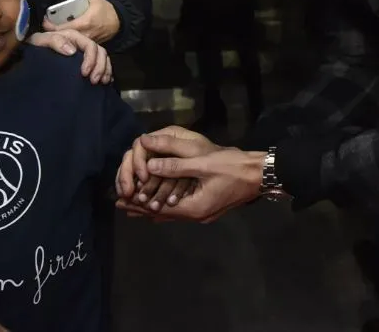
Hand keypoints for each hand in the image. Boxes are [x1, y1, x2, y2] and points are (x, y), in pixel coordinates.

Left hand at [27, 29, 111, 84]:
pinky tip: (106, 82)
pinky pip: (102, 65)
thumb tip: (72, 51)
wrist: (31, 53)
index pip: (90, 46)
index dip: (91, 59)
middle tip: (94, 81)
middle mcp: (82, 44)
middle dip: (100, 67)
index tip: (84, 73)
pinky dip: (106, 73)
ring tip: (102, 83)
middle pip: (100, 52)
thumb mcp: (41, 41)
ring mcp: (85, 53)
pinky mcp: (86, 62)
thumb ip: (55, 41)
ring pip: (103, 58)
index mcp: (74, 37)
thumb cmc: (36, 45)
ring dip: (105, 70)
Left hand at [42, 0, 119, 44]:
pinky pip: (75, 45)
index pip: (61, 28)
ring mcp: (86, 42)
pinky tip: (63, 36)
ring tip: (52, 31)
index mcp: (83, 22)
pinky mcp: (88, 46)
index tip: (44, 20)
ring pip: (68, 42)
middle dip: (52, 32)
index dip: (49, 26)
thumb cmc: (105, 9)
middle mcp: (84, 34)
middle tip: (46, 26)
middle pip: (62, 37)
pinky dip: (68, 41)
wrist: (119, 21)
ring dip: (59, 37)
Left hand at [116, 129, 260, 222]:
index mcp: (194, 207)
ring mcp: (203, 213)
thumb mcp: (203, 164)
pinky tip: (160, 206)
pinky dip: (167, 206)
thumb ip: (175, 166)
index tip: (121, 200)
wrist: (259, 175)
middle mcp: (196, 215)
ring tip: (134, 206)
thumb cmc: (232, 167)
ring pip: (172, 212)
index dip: (139, 203)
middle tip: (120, 205)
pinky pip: (180, 209)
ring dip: (153, 207)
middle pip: (163, 213)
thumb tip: (150, 165)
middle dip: (142, 208)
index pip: (159, 208)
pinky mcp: (207, 207)